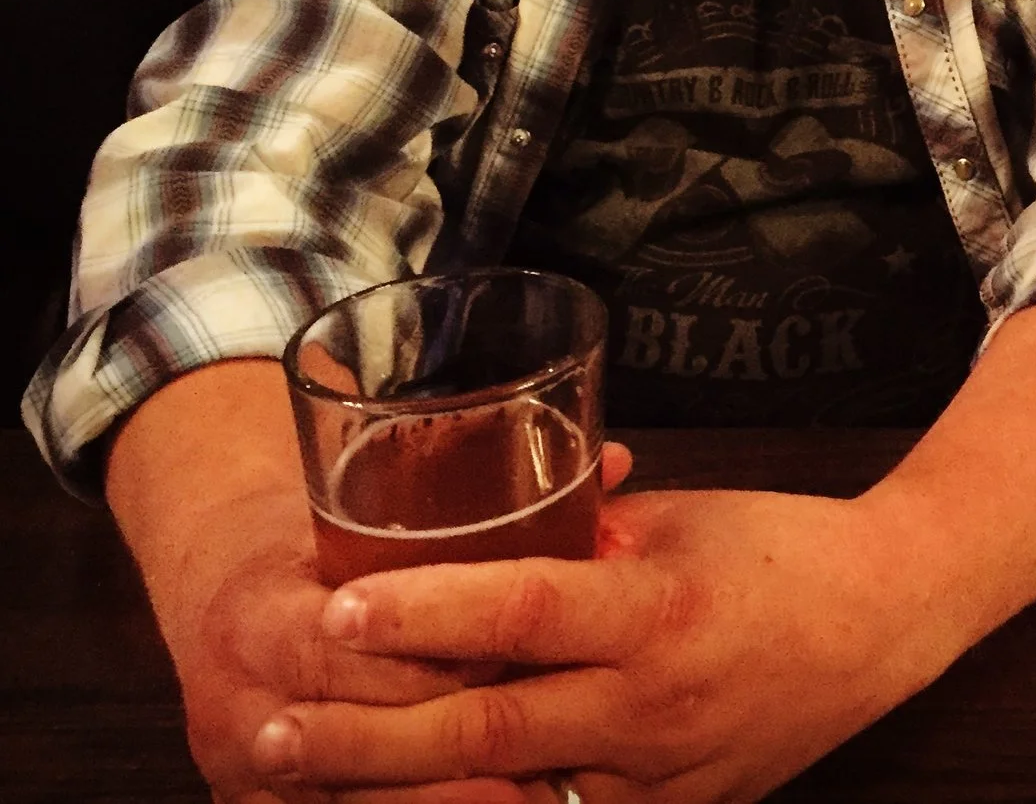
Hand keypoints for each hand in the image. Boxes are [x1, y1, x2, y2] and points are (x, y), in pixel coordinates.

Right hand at [157, 423, 630, 803]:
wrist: (224, 595)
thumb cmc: (312, 546)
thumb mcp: (364, 510)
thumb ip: (477, 499)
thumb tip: (614, 462)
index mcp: (260, 614)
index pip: (353, 652)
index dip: (443, 660)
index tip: (520, 659)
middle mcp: (239, 702)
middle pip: (361, 735)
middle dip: (455, 740)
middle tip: (549, 741)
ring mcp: (244, 768)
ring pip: (351, 800)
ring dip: (445, 795)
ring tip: (533, 789)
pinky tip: (495, 797)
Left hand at [252, 486, 963, 803]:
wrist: (890, 616)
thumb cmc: (783, 548)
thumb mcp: (679, 521)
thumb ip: (580, 543)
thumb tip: (489, 548)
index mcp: (656, 611)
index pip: (522, 609)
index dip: (424, 610)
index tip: (337, 607)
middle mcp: (652, 703)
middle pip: (485, 729)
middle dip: (365, 736)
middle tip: (271, 728)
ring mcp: (663, 773)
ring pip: (509, 799)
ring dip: (405, 793)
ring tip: (311, 783)